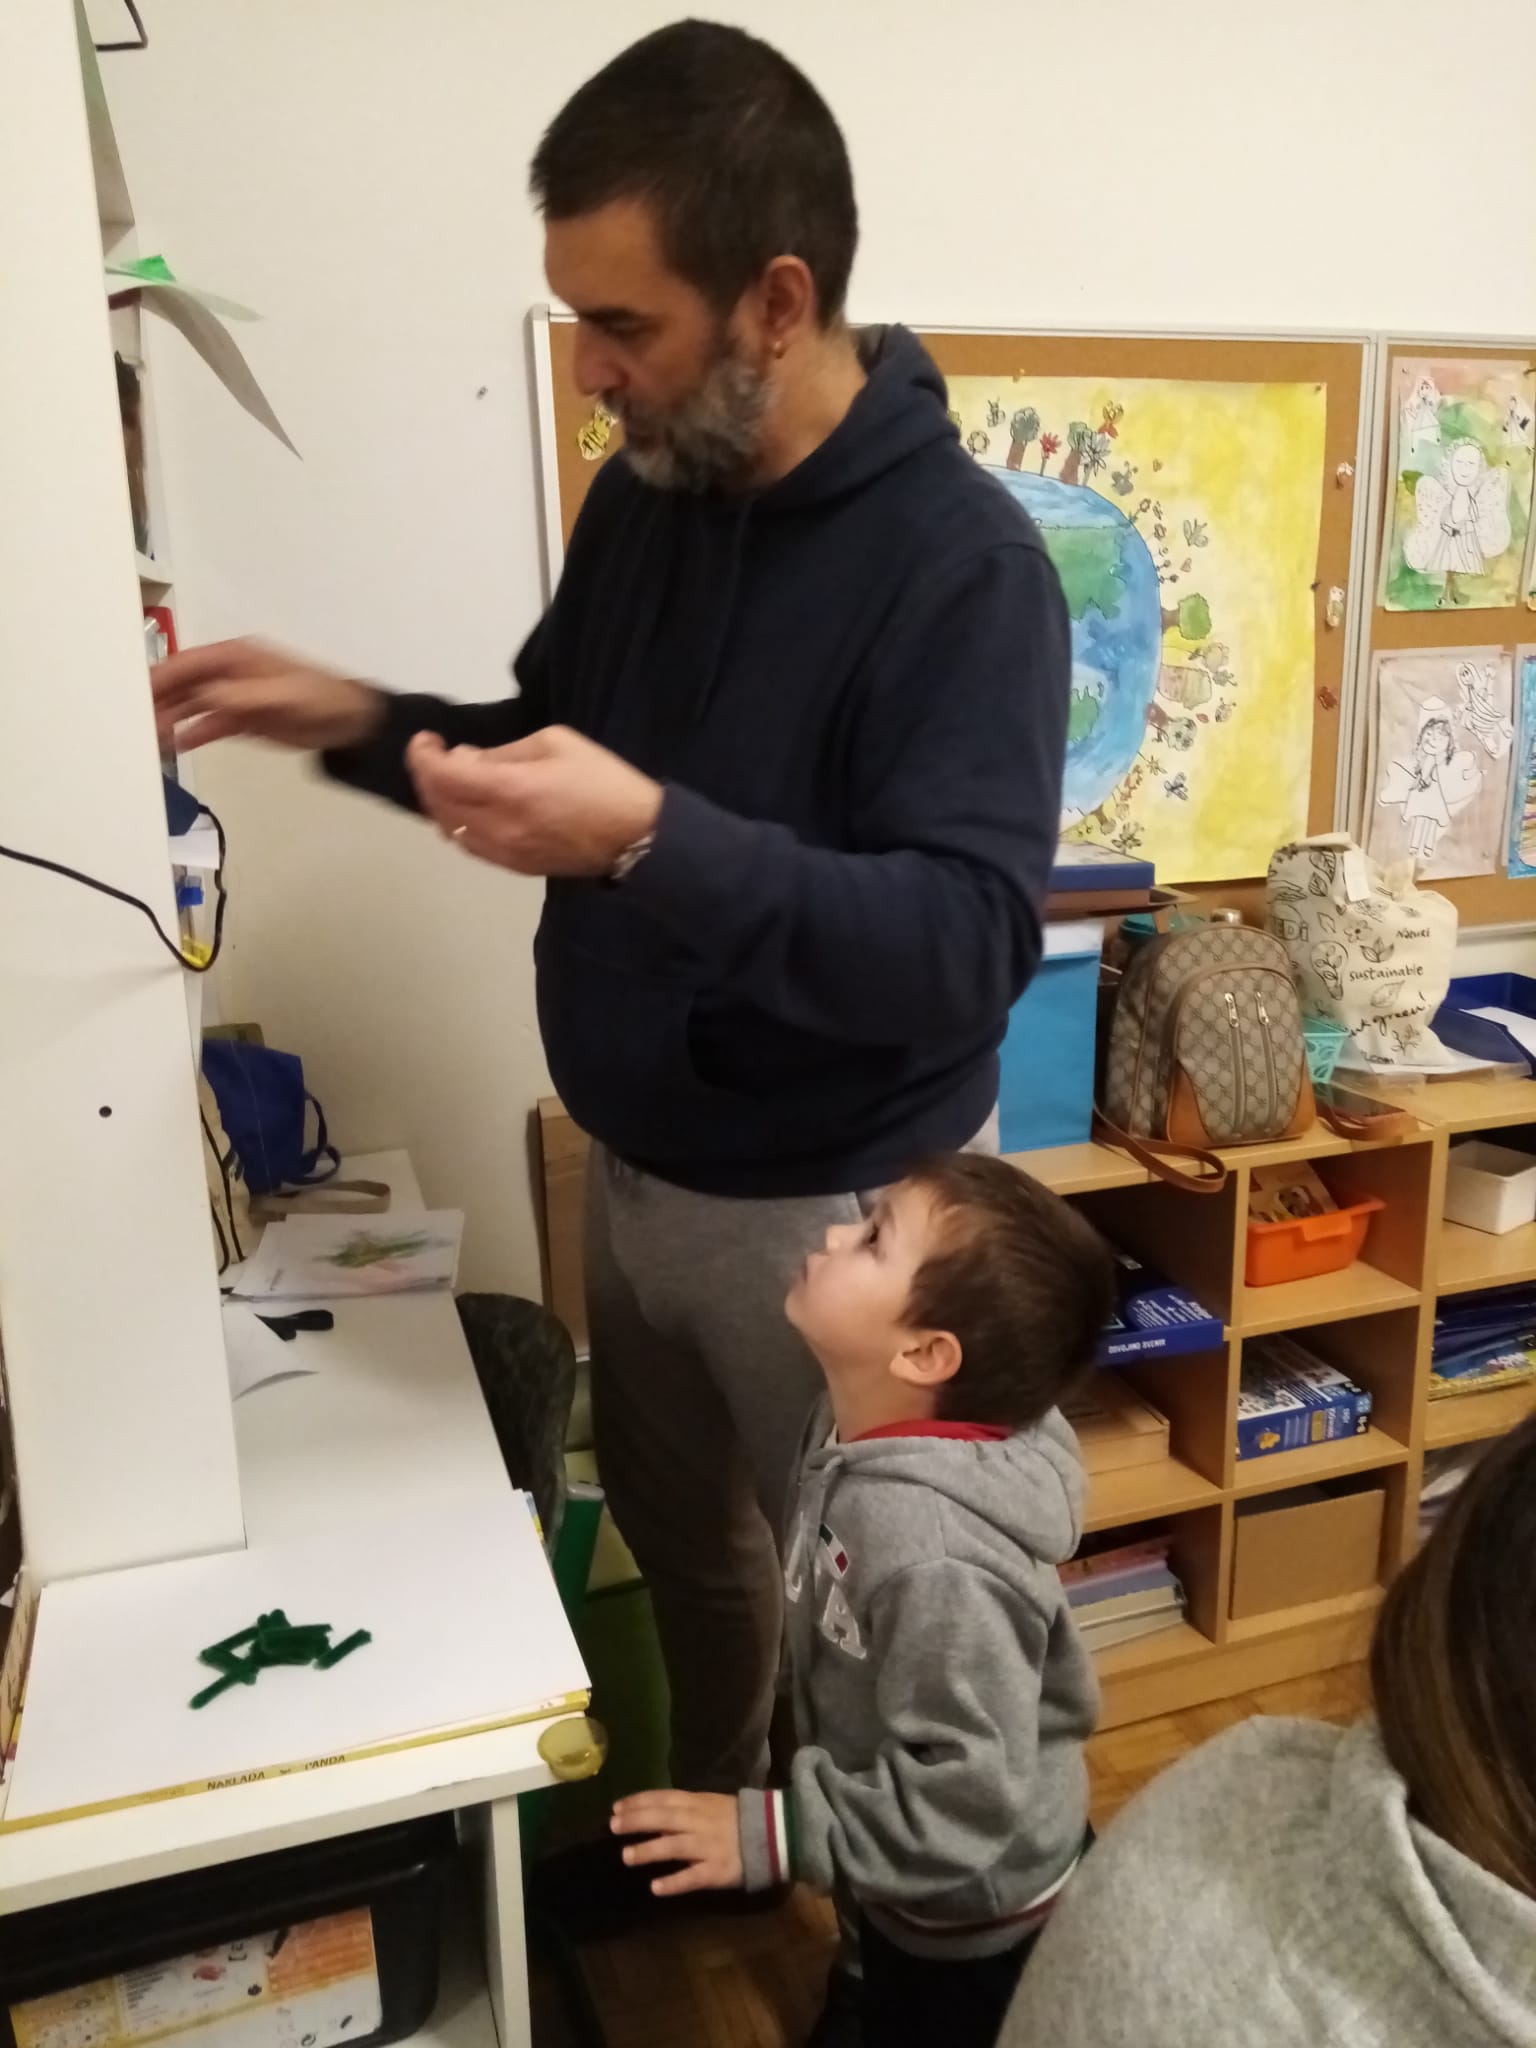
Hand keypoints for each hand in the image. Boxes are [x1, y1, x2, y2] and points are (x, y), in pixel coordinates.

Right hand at [151, 639, 384, 754]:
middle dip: (159, 701)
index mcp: (236, 657)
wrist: (351, 723)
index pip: (187, 663)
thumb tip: (204, 695)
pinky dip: (193, 734)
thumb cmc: (319, 699)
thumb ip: (241, 696)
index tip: (135, 694)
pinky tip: (178, 746)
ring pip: (193, 706)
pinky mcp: (244, 720)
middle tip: (136, 724)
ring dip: (172, 720)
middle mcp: (230, 674)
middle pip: (184, 685)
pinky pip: (210, 725)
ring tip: (150, 740)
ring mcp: (235, 697)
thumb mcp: (281, 696)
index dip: (160, 677)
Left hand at [407, 726, 662, 878]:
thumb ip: (505, 751)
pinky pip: (469, 846)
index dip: (422, 756)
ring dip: (440, 803)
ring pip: (448, 829)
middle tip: (436, 756)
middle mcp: (498, 826)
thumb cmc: (603, 781)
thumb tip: (468, 761)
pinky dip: (458, 823)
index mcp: (510, 790)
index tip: (427, 740)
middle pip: (437, 805)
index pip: (441, 775)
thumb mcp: (556, 742)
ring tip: (452, 781)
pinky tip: (470, 807)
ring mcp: (504, 852)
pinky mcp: (514, 867)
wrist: (636, 837)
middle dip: (426, 777)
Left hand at [610, 1790, 743, 1896]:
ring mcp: (708, 1847)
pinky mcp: (717, 1871)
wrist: (776, 1833)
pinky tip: (656, 1888)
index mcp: (699, 1803)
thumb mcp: (712, 1804)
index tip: (616, 1807)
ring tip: (626, 1856)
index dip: (639, 1802)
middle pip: (663, 1819)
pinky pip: (693, 1877)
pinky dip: (674, 1882)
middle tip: (612, 1826)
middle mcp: (700, 1822)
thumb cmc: (739, 1818)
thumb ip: (685, 1809)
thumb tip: (653, 1813)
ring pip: (674, 1847)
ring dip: (649, 1850)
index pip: (663, 1799)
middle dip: (637, 1821)